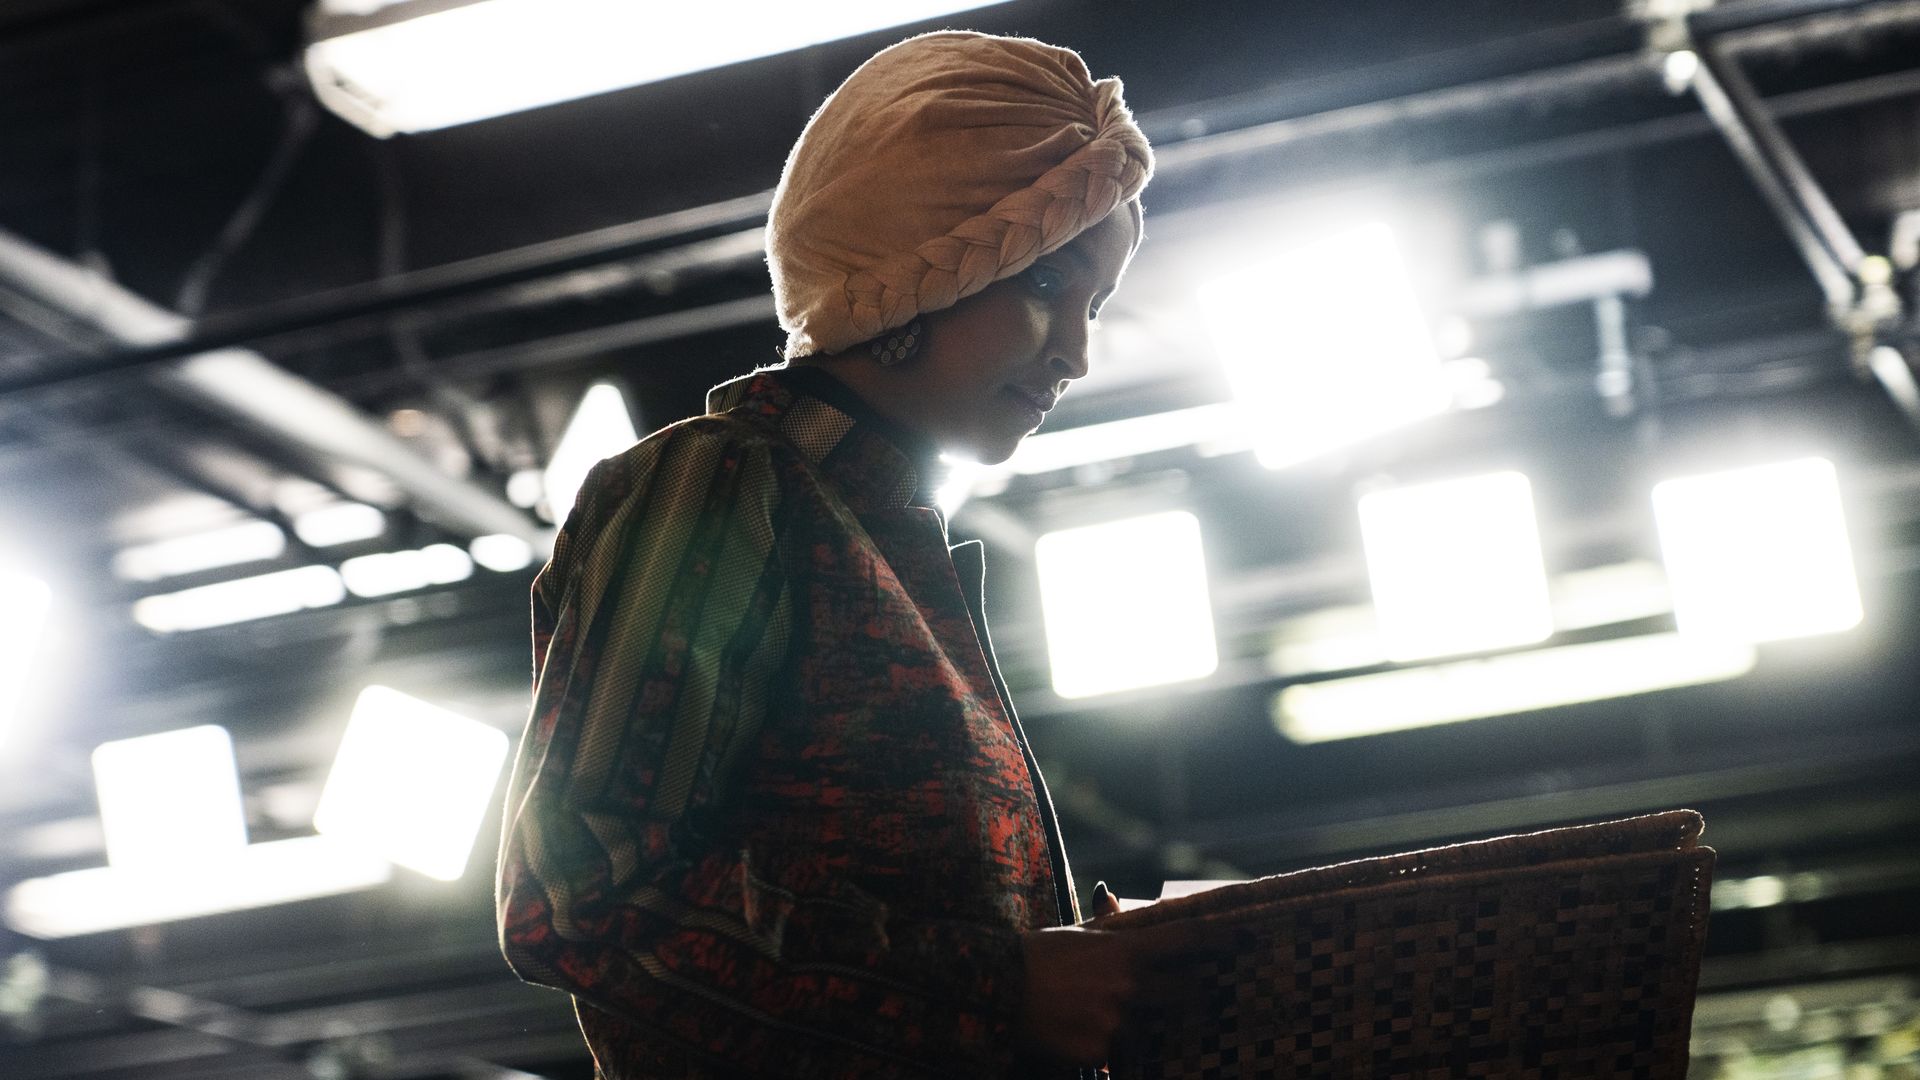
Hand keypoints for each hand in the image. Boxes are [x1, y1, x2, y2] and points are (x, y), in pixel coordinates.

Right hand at [1014, 897, 1223, 1066]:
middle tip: (1200, 995)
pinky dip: (1110, 1048)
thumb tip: (1111, 893)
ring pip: (1152, 1028)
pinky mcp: (1099, 1052)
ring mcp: (1116, 1022)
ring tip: (1112, 1015)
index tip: (1244, 938)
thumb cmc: (1035, 957)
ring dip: (1143, 1025)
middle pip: (1187, 993)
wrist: (995, 991)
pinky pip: (1119, 1054)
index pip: (1186, 941)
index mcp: (1125, 949)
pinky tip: (1084, 1033)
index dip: (1220, 939)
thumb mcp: (1073, 933)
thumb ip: (1104, 922)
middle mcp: (1128, 986)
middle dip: (1196, 995)